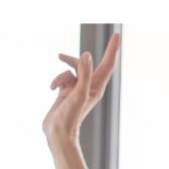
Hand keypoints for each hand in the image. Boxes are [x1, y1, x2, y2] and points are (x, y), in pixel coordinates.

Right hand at [42, 31, 120, 148]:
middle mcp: (88, 86)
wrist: (57, 133)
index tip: (117, 35)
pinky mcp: (66, 92)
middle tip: (103, 40)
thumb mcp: (79, 93)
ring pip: (72, 69)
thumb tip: (86, 55)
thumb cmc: (71, 117)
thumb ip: (84, 74)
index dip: (112, 49)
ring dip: (63, 72)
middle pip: (89, 64)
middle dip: (83, 57)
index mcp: (96, 87)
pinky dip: (56, 80)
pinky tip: (52, 89)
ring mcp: (77, 89)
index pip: (107, 64)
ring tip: (56, 83)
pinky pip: (62, 77)